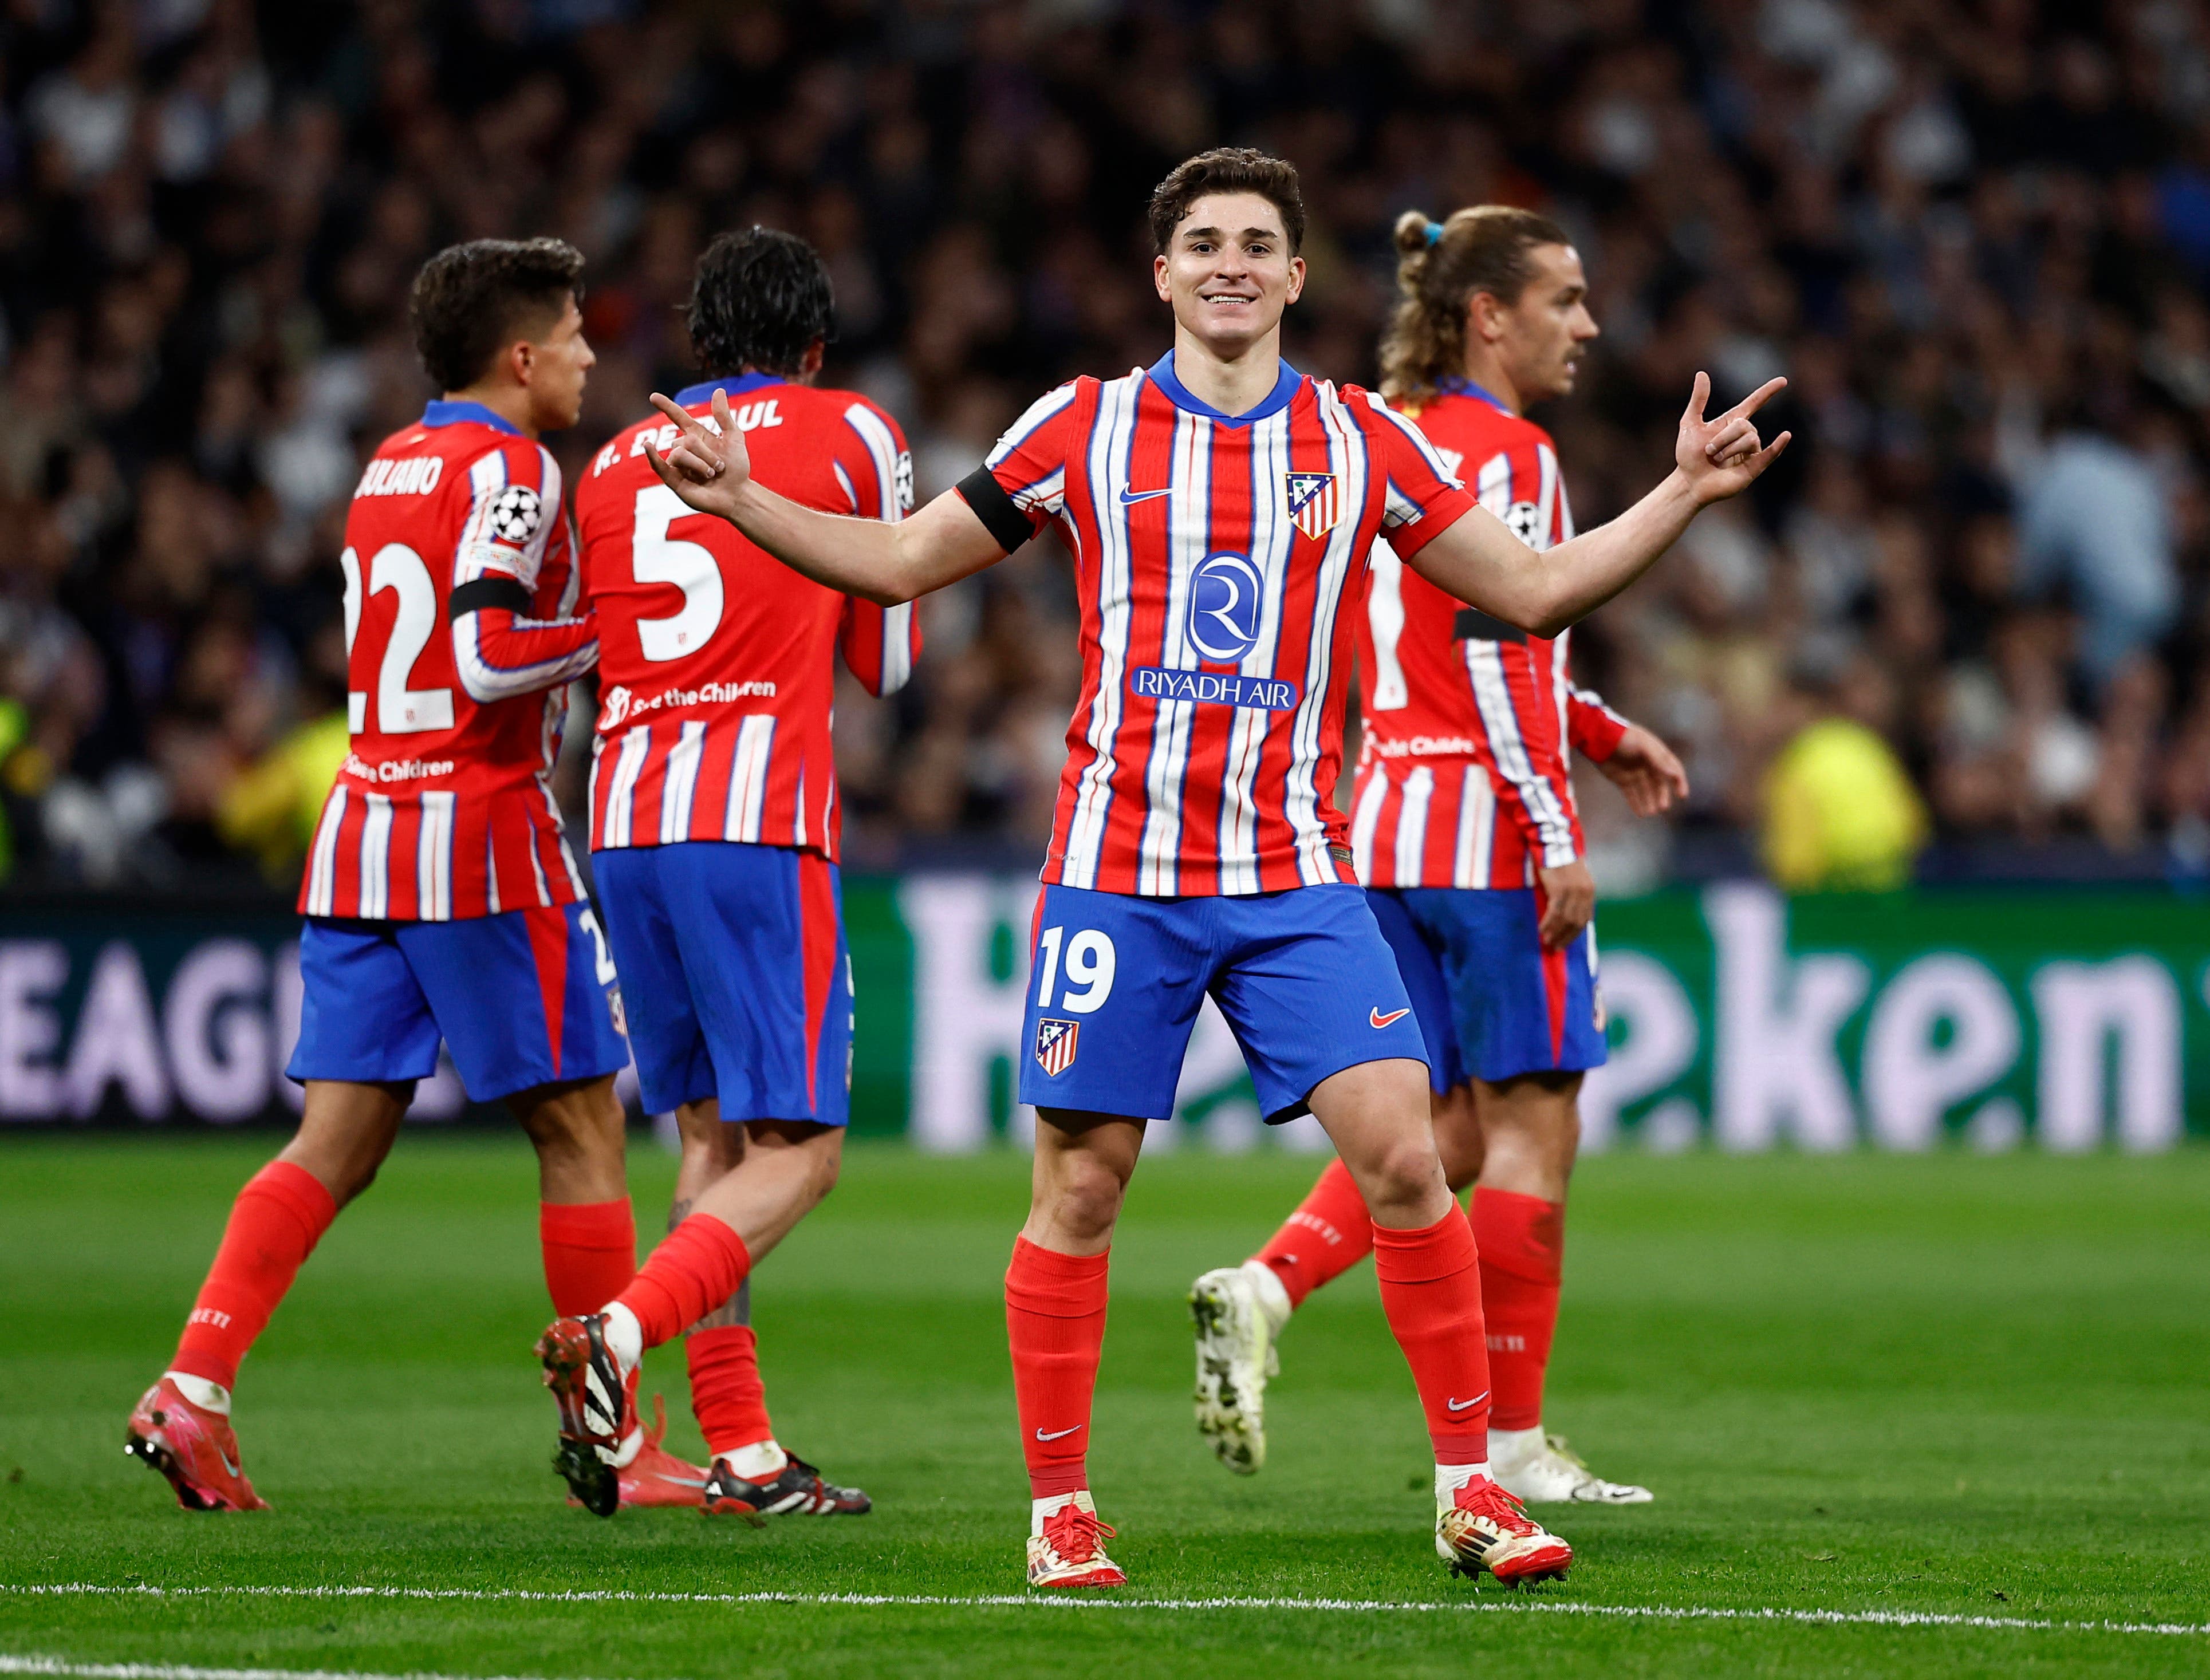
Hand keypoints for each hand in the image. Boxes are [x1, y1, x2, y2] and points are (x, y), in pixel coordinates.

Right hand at [640, 388, 753, 520]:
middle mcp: (684, 449)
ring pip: (679, 454)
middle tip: (720, 467)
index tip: (653, 397)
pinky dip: (653, 457)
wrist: (738, 494)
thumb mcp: (734, 438)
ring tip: (712, 474)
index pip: (678, 417)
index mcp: (697, 436)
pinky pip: (660, 466)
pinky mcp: (674, 481)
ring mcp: (678, 465)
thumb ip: (724, 416)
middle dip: (707, 453)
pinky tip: (648, 447)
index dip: (666, 406)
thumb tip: (718, 390)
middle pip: (686, 440)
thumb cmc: (737, 468)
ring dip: (700, 464)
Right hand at [1536, 858, 1595, 950]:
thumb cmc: (1560, 859)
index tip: (1565, 942)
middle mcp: (1584, 893)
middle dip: (1565, 937)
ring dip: (1555, 933)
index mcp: (1589, 891)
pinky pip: (1555, 912)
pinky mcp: (1560, 889)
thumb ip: (1574, 893)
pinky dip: (1548, 923)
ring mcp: (1573, 892)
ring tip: (1546, 941)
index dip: (1575, 933)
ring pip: (1565, 920)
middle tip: (1555, 947)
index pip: (1585, 918)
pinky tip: (1541, 929)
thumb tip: (1567, 912)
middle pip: (1576, 922)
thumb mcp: (1573, 877)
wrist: (1554, 843)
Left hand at [1594, 723, 1689, 815]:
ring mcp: (1634, 773)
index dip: (1679, 782)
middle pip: (1659, 783)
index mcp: (1656, 754)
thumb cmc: (1623, 738)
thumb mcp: (1643, 745)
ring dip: (1650, 802)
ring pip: (1645, 791)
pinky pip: (1631, 794)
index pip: (1673, 769)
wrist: (1599, 738)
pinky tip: (1641, 813)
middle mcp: (1647, 765)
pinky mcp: (1622, 779)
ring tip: (1651, 812)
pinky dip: (1636, 804)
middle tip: (1663, 807)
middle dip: (1662, 795)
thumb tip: (1673, 774)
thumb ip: (1658, 759)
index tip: (1682, 795)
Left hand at [1675, 372, 1789, 504]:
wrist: (1688, 482)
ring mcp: (1750, 451)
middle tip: (1709, 450)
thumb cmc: (1688, 455)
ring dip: (1729, 448)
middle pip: (1744, 425)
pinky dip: (1777, 446)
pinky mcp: (1754, 467)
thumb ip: (1698, 400)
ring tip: (1716, 459)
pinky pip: (1769, 454)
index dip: (1768, 392)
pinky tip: (1785, 436)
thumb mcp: (1690, 423)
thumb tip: (1702, 373)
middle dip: (1724, 437)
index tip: (1783, 381)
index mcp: (1731, 422)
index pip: (1754, 402)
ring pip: (1750, 439)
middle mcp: (1744, 435)